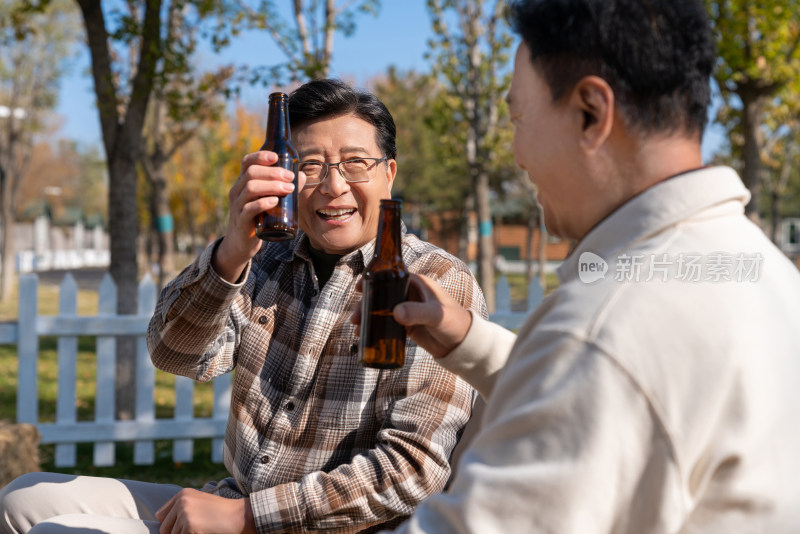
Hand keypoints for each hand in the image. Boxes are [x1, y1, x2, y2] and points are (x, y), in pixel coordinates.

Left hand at [156, 488, 255, 533]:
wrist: (239, 515)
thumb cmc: (221, 512)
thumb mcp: (199, 502)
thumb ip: (181, 509)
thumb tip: (162, 528)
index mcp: (182, 494)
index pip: (161, 516)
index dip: (170, 524)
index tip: (183, 526)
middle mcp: (181, 502)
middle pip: (164, 529)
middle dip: (175, 533)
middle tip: (195, 529)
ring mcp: (185, 514)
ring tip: (201, 530)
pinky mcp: (190, 526)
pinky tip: (204, 532)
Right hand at [213, 150, 298, 281]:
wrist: (241, 243)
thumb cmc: (258, 217)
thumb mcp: (268, 200)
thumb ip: (283, 188)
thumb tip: (301, 176)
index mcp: (243, 183)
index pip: (246, 162)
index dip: (260, 156)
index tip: (276, 157)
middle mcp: (237, 191)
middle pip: (251, 173)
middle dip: (273, 172)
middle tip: (290, 178)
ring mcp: (238, 206)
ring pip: (251, 188)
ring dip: (272, 186)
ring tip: (288, 189)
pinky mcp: (241, 221)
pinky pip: (249, 208)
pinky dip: (263, 203)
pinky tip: (275, 201)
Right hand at [351, 273, 471, 357]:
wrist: (462, 344)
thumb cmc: (454, 323)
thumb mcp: (436, 316)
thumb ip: (417, 313)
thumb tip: (395, 313)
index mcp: (417, 284)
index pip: (390, 276)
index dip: (373, 280)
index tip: (359, 287)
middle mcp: (410, 294)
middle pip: (381, 294)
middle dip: (365, 304)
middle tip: (355, 318)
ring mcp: (407, 310)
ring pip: (381, 309)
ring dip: (368, 317)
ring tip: (357, 329)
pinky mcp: (407, 325)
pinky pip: (386, 323)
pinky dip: (375, 328)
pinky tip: (365, 335)